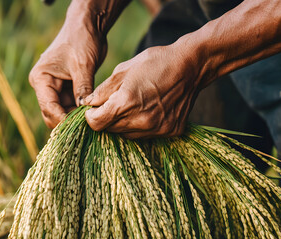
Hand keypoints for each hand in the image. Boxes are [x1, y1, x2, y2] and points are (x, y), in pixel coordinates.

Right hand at [29, 24, 106, 127]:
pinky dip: (80, 113)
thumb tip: (85, 113)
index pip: (48, 107)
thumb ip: (82, 89)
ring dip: (75, 119)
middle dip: (68, 122)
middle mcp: (44, 86)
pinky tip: (92, 117)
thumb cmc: (82, 40)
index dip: (62, 120)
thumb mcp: (83, 65)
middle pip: (52, 114)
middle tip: (88, 128)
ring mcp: (55, 88)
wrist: (87, 26)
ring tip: (92, 124)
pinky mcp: (66, 89)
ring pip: (62, 113)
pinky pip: (71, 107)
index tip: (79, 128)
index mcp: (41, 78)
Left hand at [85, 39, 204, 138]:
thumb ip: (103, 90)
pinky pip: (145, 135)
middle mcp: (141, 120)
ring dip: (122, 124)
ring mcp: (157, 128)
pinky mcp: (169, 131)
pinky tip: (146, 109)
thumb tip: (88, 103)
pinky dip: (140, 125)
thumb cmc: (155, 62)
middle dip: (106, 118)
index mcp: (127, 102)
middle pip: (110, 130)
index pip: (96, 123)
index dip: (90, 116)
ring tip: (130, 105)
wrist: (191, 66)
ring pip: (126, 134)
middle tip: (111, 105)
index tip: (92, 109)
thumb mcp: (123, 70)